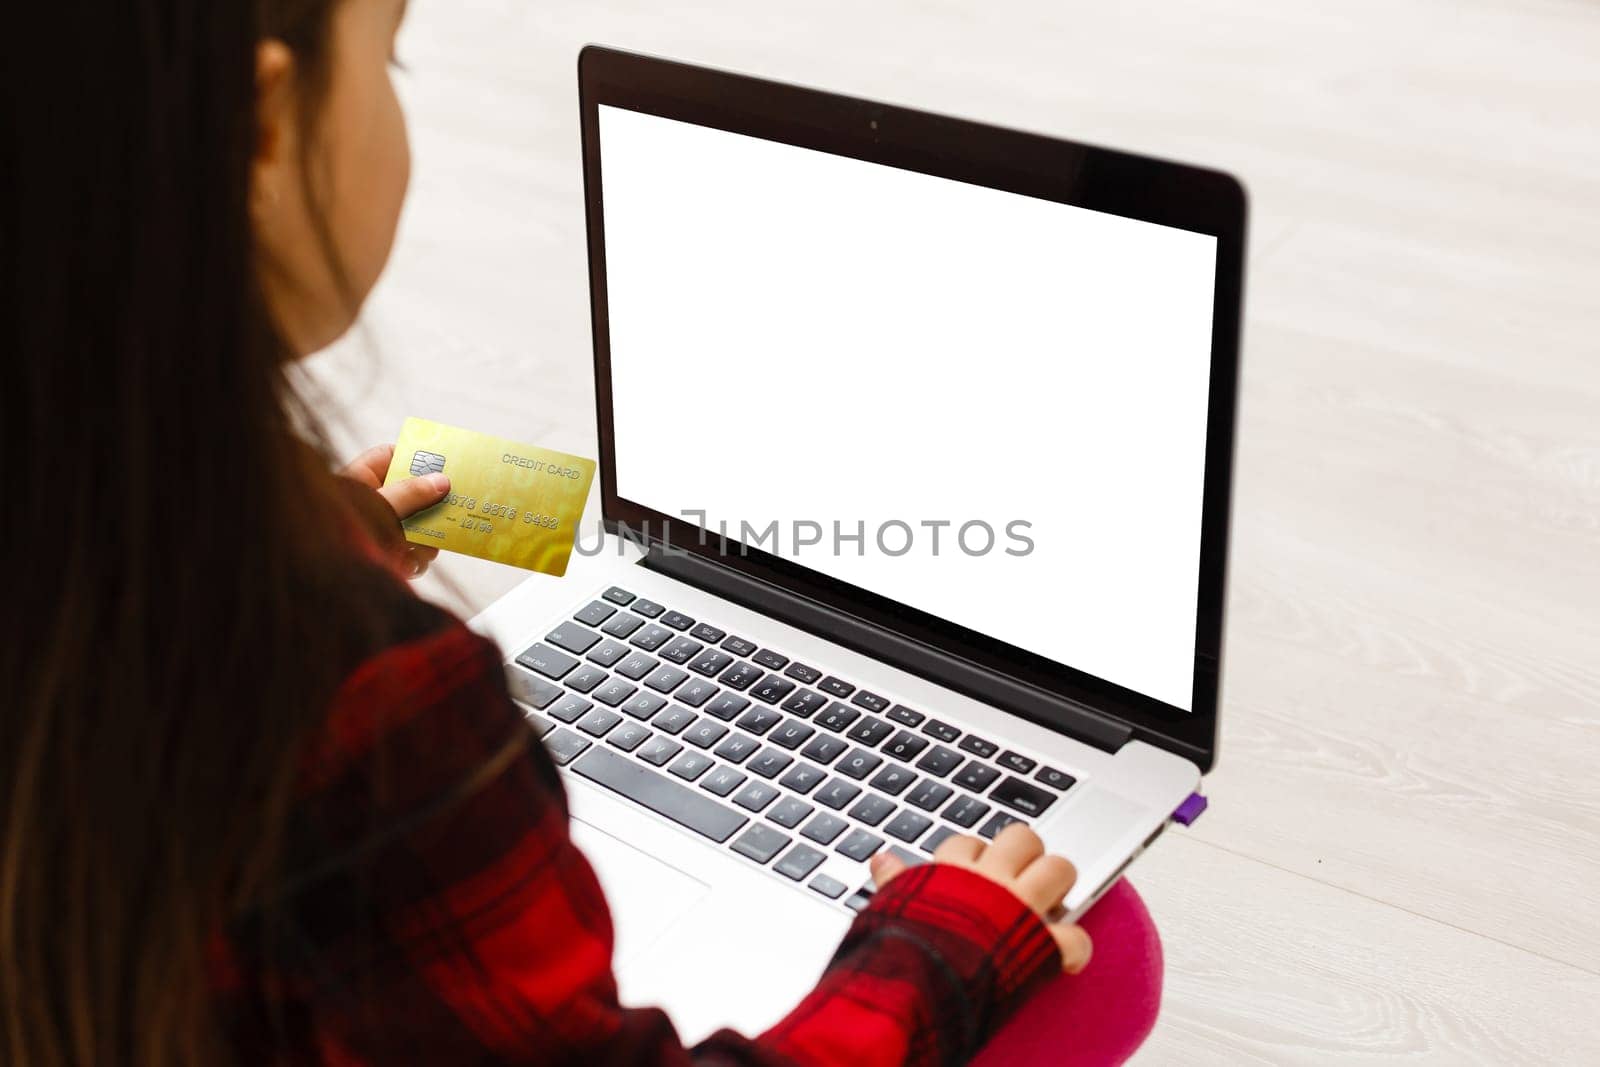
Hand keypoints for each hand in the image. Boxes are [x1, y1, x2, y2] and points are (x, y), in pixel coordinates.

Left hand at [339, 444, 449, 578]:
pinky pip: (412, 553)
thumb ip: (409, 493)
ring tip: (423, 546)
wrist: (317, 571)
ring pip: (418, 526)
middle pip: (413, 494)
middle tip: (452, 507)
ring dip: (427, 538)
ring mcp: (381, 529)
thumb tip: (441, 481)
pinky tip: (408, 564)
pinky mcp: (386, 554)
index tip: (442, 463)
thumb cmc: (338, 530)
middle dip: (432, 505)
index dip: (415, 457)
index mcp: (362, 479)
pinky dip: (415, 559)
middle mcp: (374, 502)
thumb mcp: (378, 505)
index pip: (390, 457)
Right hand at [869, 822, 1092, 972]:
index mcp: (953, 874)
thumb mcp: (891, 908)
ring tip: (1051, 900)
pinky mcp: (1043, 944)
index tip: (974, 870)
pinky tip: (1066, 956)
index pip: (968, 843)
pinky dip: (1074, 949)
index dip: (974, 855)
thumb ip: (893, 883)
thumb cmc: (903, 947)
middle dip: (1026, 854)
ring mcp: (1021, 910)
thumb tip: (881, 860)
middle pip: (1022, 838)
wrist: (920, 984)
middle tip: (1022, 875)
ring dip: (1057, 884)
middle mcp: (992, 883)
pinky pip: (1075, 937)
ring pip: (1059, 868)